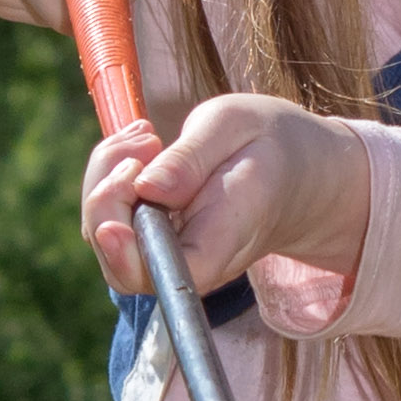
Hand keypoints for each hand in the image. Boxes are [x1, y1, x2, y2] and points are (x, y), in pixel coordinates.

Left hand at [82, 93, 372, 329]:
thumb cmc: (270, 145)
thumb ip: (192, 156)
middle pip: (123, 264)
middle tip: (143, 141)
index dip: (128, 257)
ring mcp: (169, 253)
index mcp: (223, 239)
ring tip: (145, 136)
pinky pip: (111, 218)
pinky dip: (110, 175)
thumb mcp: (236, 126)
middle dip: (105, 199)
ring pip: (106, 237)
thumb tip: (147, 186)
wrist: (295, 171)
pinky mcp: (152, 237)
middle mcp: (192, 260)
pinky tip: (141, 145)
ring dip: (105, 177)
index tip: (112, 222)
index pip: (169, 274)